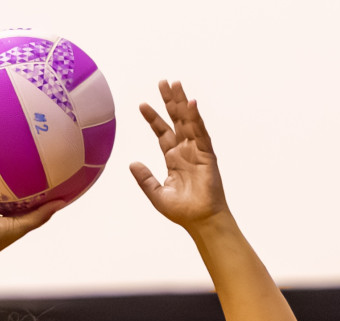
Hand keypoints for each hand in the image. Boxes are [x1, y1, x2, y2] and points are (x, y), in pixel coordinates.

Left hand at [130, 80, 229, 229]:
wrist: (200, 221)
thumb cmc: (182, 211)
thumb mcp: (156, 194)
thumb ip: (145, 178)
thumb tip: (132, 163)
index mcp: (173, 158)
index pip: (162, 132)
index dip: (153, 118)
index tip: (142, 104)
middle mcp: (185, 151)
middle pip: (176, 120)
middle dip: (170, 101)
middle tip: (163, 82)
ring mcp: (197, 151)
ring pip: (188, 121)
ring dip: (182, 102)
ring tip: (175, 84)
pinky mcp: (207, 155)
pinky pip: (201, 133)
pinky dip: (196, 118)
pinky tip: (191, 104)